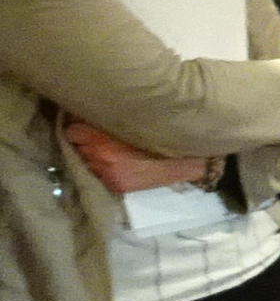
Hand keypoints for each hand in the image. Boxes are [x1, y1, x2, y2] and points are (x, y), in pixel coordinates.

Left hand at [62, 121, 212, 194]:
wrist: (187, 161)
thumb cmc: (163, 136)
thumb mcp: (135, 121)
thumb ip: (109, 119)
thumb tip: (87, 114)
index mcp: (103, 139)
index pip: (71, 132)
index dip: (78, 127)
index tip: (85, 125)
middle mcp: (100, 157)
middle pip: (76, 147)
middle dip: (85, 142)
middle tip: (98, 138)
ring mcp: (106, 174)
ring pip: (86, 162)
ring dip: (92, 157)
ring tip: (106, 152)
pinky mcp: (114, 186)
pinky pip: (98, 175)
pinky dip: (102, 169)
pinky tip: (115, 165)